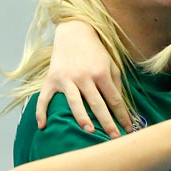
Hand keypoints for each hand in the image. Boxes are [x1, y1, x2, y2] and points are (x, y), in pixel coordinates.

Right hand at [38, 21, 132, 136]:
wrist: (74, 31)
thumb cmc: (95, 51)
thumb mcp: (110, 64)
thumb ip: (115, 84)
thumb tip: (119, 106)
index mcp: (101, 73)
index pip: (114, 99)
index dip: (122, 116)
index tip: (129, 130)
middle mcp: (84, 76)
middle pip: (97, 103)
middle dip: (107, 122)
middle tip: (114, 138)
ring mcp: (66, 78)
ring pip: (74, 102)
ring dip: (82, 117)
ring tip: (89, 131)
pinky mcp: (51, 79)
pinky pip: (45, 98)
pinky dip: (41, 112)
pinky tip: (43, 126)